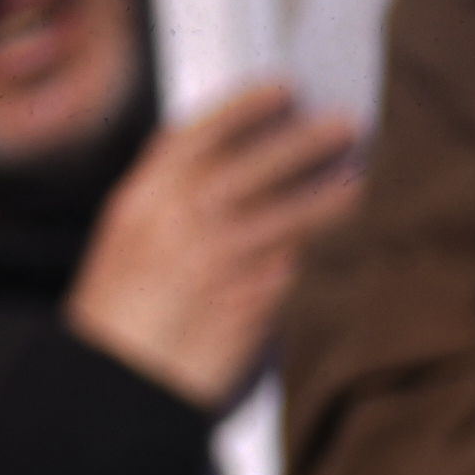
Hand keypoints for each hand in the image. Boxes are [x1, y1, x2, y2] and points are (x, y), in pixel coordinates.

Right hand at [66, 86, 360, 411]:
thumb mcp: (127, 240)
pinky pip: (294, 269)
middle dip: (303, 141)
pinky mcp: (245, 307)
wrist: (112, 387)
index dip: (246, 106)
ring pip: (284, 217)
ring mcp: (212, 265)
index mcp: (141, 201)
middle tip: (347, 121)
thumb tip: (216, 153)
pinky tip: (350, 242)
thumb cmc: (121, 315)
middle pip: (251, 167)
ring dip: (329, 197)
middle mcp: (175, 225)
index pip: (198, 135)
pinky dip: (323, 253)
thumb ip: (167, 196)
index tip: (285, 87)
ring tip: (361, 181)